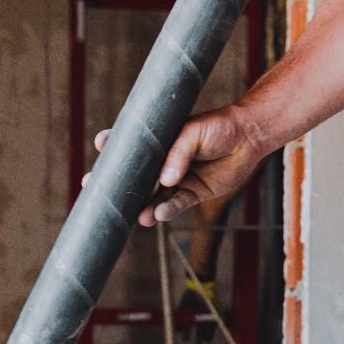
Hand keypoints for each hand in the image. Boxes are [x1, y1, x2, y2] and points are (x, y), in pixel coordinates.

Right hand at [86, 106, 270, 226]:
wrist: (248, 138)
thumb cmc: (218, 127)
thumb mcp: (194, 133)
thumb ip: (178, 155)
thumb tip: (166, 181)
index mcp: (160, 141)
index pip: (132, 144)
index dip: (114, 146)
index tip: (101, 144)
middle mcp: (164, 162)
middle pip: (136, 177)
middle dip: (117, 186)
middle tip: (95, 190)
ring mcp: (177, 179)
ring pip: (154, 196)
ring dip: (143, 207)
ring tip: (137, 216)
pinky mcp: (193, 193)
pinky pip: (176, 204)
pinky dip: (167, 210)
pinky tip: (158, 214)